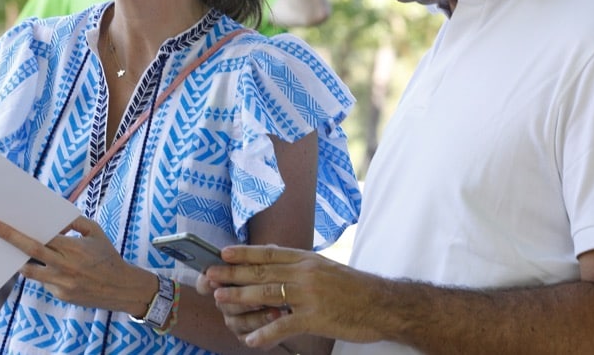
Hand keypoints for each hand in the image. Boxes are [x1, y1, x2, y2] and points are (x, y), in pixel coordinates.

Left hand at [0, 215, 156, 315]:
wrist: (121, 287)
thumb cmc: (107, 255)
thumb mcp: (96, 232)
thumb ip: (75, 222)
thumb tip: (55, 221)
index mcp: (74, 248)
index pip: (41, 238)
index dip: (19, 231)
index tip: (1, 223)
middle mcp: (65, 267)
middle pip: (30, 253)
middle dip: (9, 239)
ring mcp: (61, 284)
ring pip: (31, 272)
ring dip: (20, 261)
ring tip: (11, 253)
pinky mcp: (60, 295)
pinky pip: (44, 281)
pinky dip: (43, 272)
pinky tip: (47, 267)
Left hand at [206, 244, 381, 348]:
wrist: (383, 304)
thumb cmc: (354, 288)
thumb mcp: (326, 268)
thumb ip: (300, 266)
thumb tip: (275, 261)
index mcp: (307, 260)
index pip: (270, 252)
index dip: (245, 252)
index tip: (223, 252)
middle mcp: (305, 273)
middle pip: (262, 271)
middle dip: (233, 274)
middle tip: (210, 276)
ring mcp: (310, 295)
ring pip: (268, 293)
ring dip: (241, 297)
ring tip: (221, 299)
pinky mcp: (316, 317)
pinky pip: (284, 326)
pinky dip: (265, 333)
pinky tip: (251, 340)